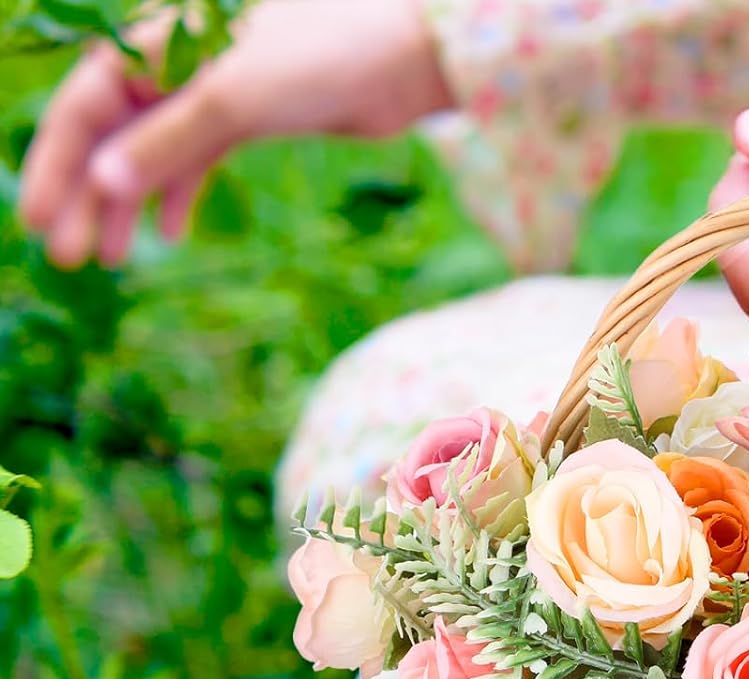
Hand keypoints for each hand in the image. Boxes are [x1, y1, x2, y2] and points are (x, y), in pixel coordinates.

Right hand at [19, 0, 452, 267]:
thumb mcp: (230, 99)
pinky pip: (196, 157)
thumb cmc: (317, 58)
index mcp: (151, 40)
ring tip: (111, 259)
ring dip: (129, 204)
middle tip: (68, 259)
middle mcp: (171, 61)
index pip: (84, 109)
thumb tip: (102, 183)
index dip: (57, 168)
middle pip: (111, 135)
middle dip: (86, 197)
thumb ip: (167, 140)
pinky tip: (169, 234)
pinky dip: (179, 193)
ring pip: (152, 152)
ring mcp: (211, 90)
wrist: (400, 56)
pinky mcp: (249, 115)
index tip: (39, 226)